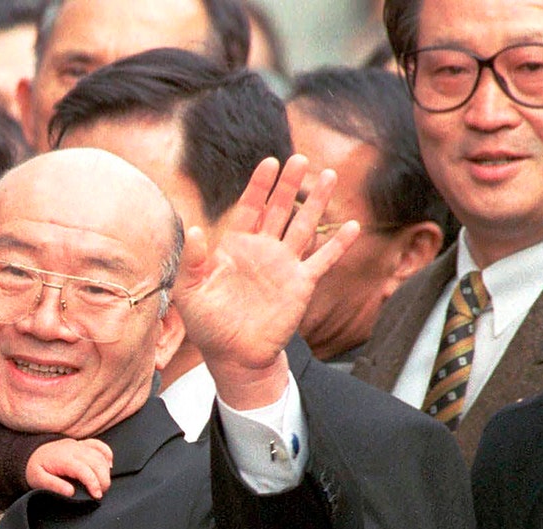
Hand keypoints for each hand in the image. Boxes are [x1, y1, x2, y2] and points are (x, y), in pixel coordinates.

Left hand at [26, 438, 112, 498]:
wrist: (31, 454)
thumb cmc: (35, 468)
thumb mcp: (37, 480)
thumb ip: (53, 485)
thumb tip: (71, 492)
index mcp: (63, 459)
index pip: (85, 470)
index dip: (94, 483)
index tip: (96, 496)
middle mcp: (73, 449)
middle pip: (96, 462)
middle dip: (103, 479)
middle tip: (101, 494)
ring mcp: (78, 445)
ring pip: (100, 455)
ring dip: (106, 471)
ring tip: (103, 485)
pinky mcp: (81, 444)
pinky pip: (98, 445)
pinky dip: (107, 454)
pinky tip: (109, 466)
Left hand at [171, 155, 358, 408]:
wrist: (233, 355)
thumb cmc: (208, 324)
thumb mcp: (190, 290)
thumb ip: (192, 259)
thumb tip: (193, 228)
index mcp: (235, 247)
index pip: (249, 208)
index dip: (259, 186)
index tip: (269, 162)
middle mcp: (262, 250)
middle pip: (279, 209)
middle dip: (289, 185)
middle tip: (300, 159)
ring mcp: (284, 265)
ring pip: (303, 226)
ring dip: (316, 203)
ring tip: (329, 175)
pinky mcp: (301, 284)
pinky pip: (323, 260)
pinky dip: (337, 244)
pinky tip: (352, 226)